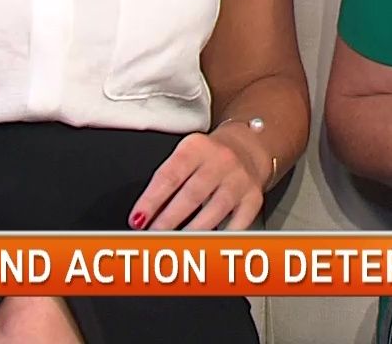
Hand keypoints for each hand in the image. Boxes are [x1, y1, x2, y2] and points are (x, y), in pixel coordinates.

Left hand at [129, 128, 266, 232]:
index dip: (151, 200)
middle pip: (191, 195)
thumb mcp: (185, 157)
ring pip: (214, 210)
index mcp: (196, 147)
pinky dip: (222, 236)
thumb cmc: (208, 157)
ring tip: (176, 244)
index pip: (169, 176)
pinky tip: (207, 244)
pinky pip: (237, 223)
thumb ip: (166, 182)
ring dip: (192, 231)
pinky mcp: (253, 198)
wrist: (247, 147)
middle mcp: (220, 160)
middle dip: (168, 219)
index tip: (137, 219)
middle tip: (153, 235)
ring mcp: (239, 180)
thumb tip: (145, 216)